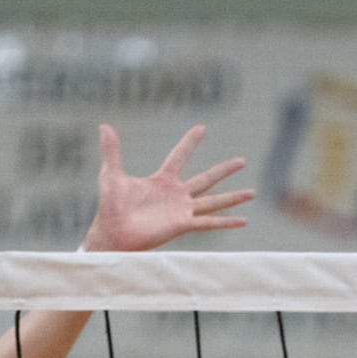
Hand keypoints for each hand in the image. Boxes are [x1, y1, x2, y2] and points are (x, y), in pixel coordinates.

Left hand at [81, 124, 253, 252]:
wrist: (113, 232)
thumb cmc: (110, 207)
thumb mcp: (111, 174)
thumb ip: (111, 151)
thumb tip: (104, 125)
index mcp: (162, 180)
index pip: (179, 156)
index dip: (190, 142)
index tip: (202, 128)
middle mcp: (176, 194)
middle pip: (206, 178)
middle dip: (224, 170)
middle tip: (242, 160)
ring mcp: (181, 210)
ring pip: (213, 200)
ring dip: (233, 197)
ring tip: (252, 193)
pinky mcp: (182, 225)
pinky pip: (209, 222)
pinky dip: (226, 222)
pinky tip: (243, 220)